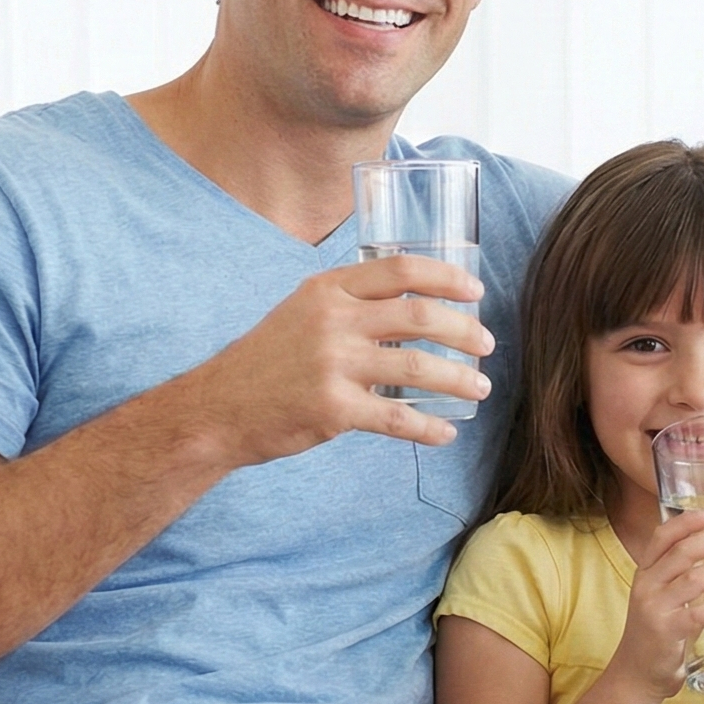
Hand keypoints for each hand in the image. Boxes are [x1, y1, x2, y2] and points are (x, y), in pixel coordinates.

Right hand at [183, 254, 493, 463]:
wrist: (216, 409)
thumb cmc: (266, 360)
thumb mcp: (300, 311)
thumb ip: (348, 302)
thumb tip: (412, 301)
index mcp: (327, 290)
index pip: (400, 271)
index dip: (446, 278)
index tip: (476, 292)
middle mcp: (332, 321)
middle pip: (419, 317)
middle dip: (464, 331)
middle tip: (486, 345)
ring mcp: (333, 365)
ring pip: (418, 367)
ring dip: (459, 379)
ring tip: (480, 388)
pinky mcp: (332, 409)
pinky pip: (398, 418)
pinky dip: (429, 428)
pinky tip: (446, 433)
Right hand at [612, 508, 703, 699]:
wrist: (637, 674)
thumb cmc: (659, 630)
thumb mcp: (662, 595)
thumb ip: (682, 574)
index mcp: (646, 572)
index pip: (662, 536)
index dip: (687, 522)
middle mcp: (647, 585)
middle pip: (683, 552)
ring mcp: (654, 608)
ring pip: (694, 580)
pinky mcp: (666, 632)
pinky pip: (698, 615)